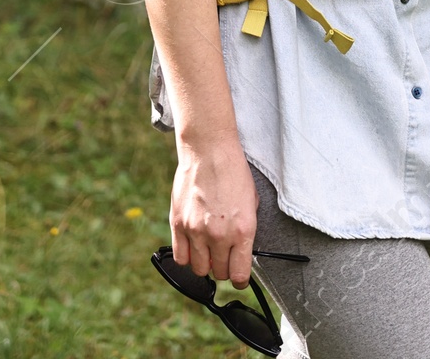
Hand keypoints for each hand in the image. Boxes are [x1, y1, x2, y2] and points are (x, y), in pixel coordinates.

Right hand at [170, 133, 255, 286]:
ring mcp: (196, 231)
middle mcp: (219, 235)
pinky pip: (180, 257)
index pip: (240, 275)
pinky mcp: (178, 224)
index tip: (239, 277)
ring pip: (199, 269)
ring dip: (205, 263)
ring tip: (208, 249)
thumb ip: (246, 231)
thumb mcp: (251, 202)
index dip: (241, 280)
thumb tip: (241, 253)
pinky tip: (193, 245)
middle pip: (220, 273)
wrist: (209, 150)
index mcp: (242, 230)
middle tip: (224, 255)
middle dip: (223, 267)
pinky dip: (187, 256)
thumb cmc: (233, 172)